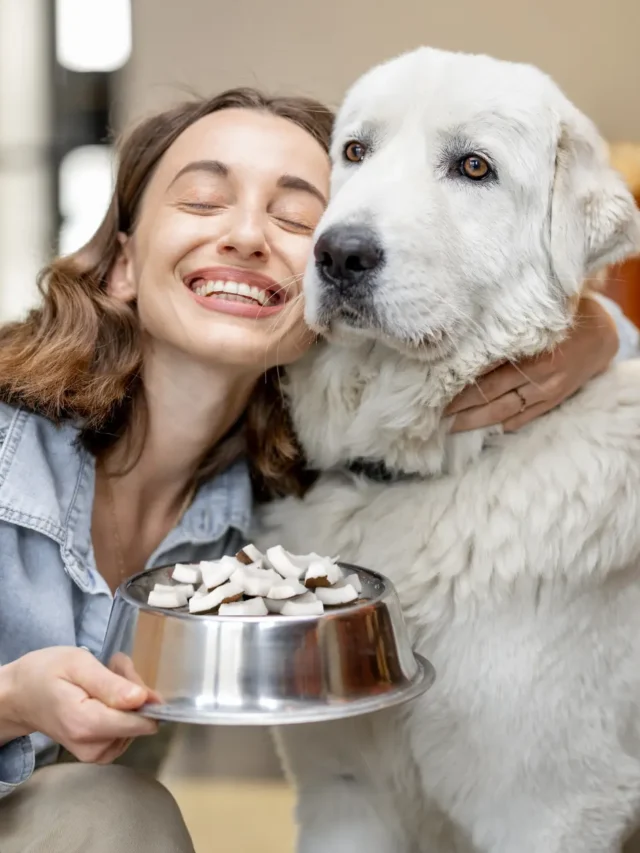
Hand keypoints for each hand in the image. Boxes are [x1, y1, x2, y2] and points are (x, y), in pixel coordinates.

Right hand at [0, 646, 158, 763]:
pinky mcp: (99, 753)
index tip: (125, 672)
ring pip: (137, 723)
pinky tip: (106, 692)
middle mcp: (93, 748)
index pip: (139, 722)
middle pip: (140, 719)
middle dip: (133, 688)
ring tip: (104, 677)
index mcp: (87, 725)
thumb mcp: (78, 664)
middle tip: (112, 666)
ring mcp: (96, 754)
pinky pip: (128, 730)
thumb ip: (111, 684)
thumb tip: (143, 699)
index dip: (144, 695)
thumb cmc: (46, 673)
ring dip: (128, 695)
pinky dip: (123, 707)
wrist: (21, 696)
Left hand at [446, 295, 618, 432]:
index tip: (434, 393)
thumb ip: (502, 332)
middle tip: (433, 416)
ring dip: (475, 421)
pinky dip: (506, 424)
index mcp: (528, 351)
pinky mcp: (553, 400)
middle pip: (489, 396)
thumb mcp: (531, 320)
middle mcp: (536, 374)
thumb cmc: (560, 319)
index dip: (458, 386)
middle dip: (459, 408)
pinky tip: (487, 431)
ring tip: (450, 427)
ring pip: (503, 411)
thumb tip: (463, 342)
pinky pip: (526, 417)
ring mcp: (545, 391)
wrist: (601, 335)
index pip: (485, 374)